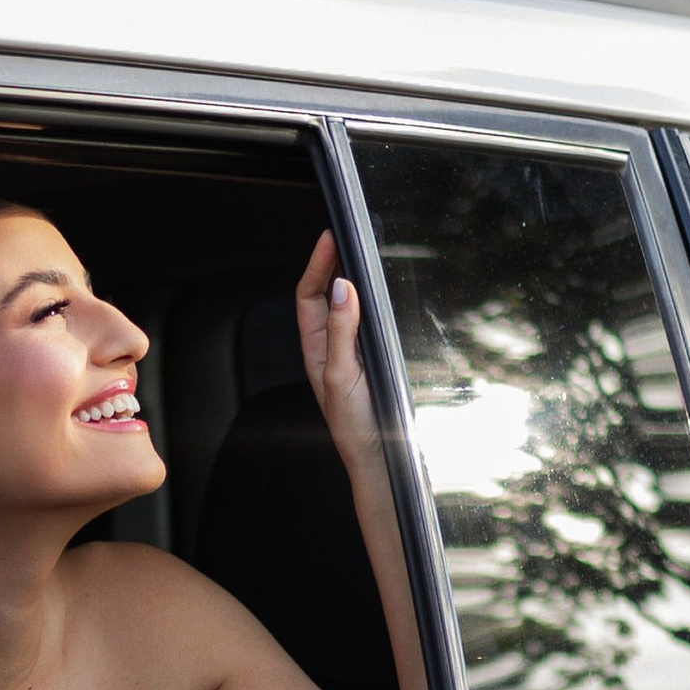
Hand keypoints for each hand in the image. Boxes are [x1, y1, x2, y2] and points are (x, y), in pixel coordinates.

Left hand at [297, 231, 382, 474]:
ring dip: (350, 277)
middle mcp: (330, 345)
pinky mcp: (371, 357)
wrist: (379, 456)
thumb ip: (341, 330)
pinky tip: (380, 289)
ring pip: (346, 304)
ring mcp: (350, 350)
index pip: (308, 295)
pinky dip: (369, 299)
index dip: (317, 264)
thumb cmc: (354, 423)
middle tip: (346, 233)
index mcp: (315, 347)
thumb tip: (341, 288)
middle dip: (332, 262)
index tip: (330, 236)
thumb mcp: (342, 374)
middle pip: (325, 293)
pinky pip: (366, 320)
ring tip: (359, 251)